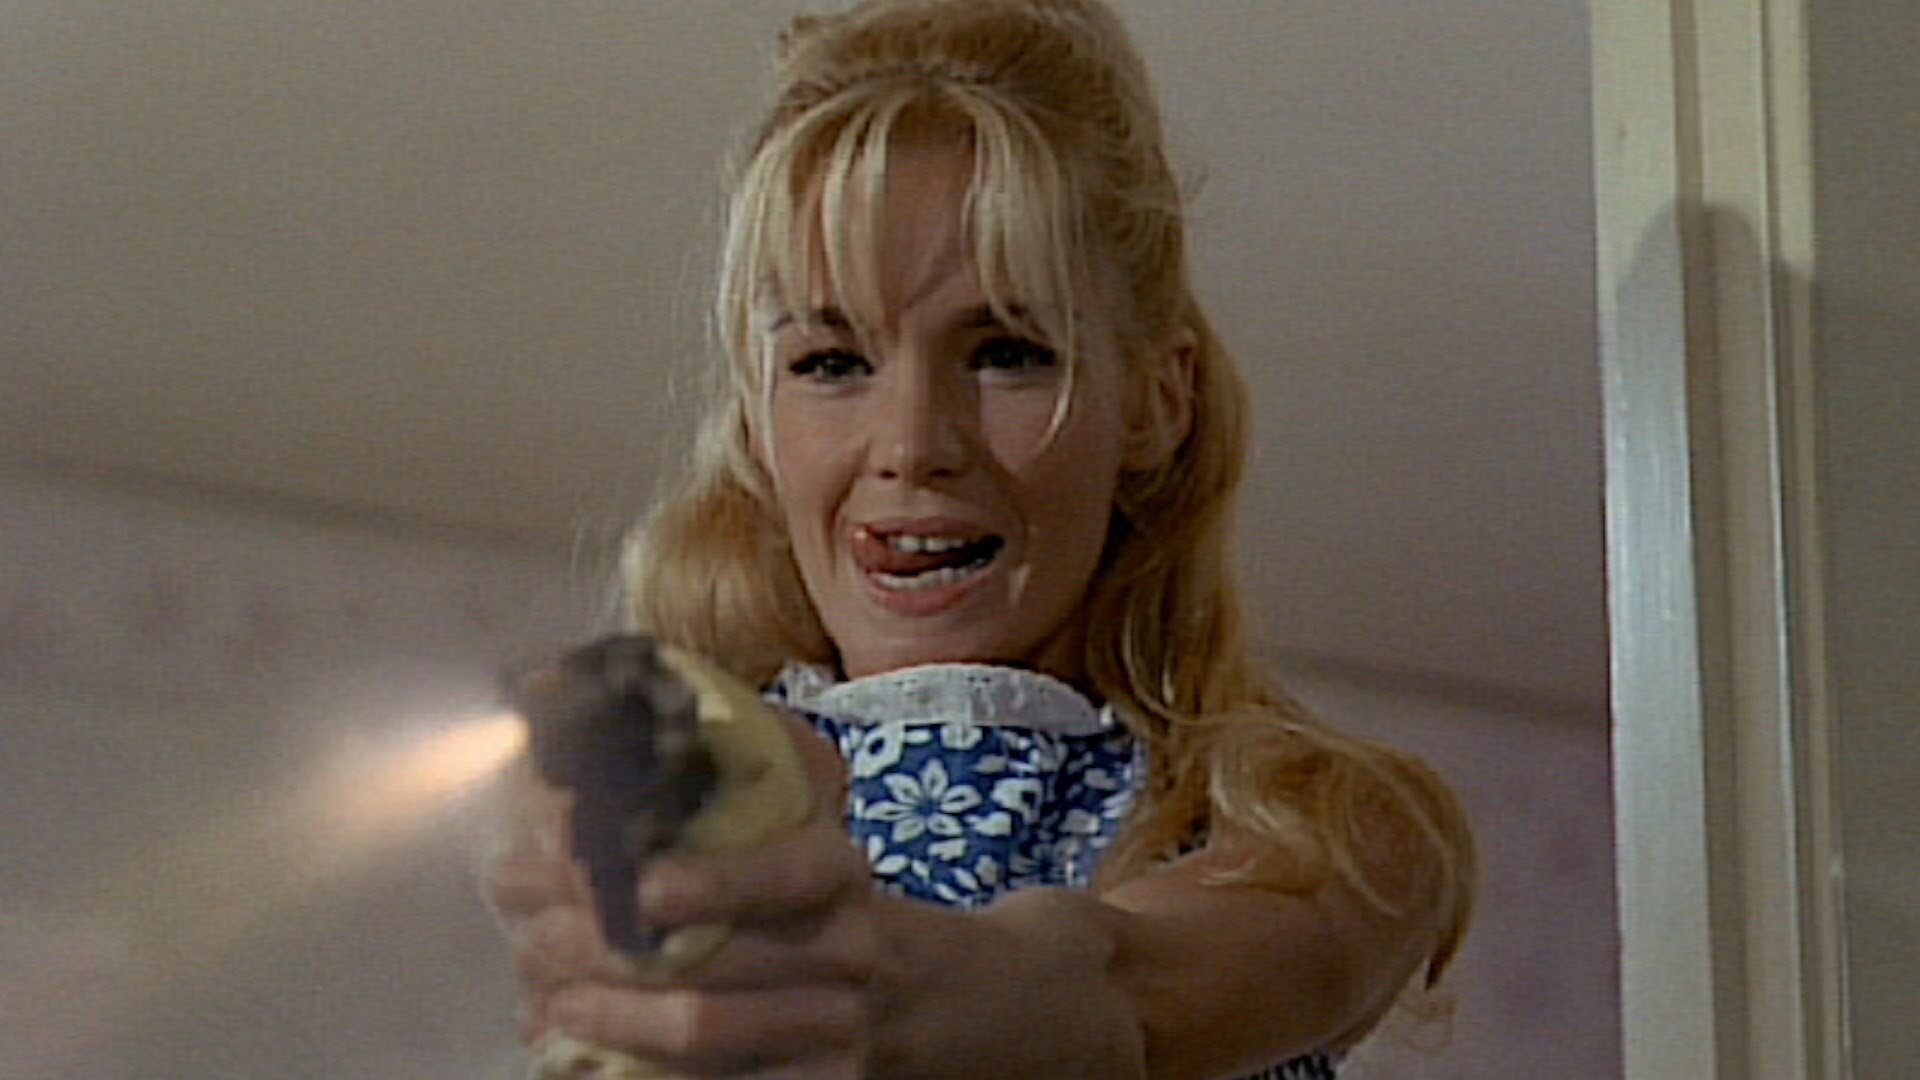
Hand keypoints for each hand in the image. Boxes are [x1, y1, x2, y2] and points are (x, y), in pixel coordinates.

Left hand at [487, 713, 880, 1077]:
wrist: (897, 985)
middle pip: (715, 965)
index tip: (634, 883)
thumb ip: (698, 750)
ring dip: (609, 1017)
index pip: (780, 873)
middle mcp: (845, 944)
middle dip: (605, 950)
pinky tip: (582, 1064)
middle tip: (530, 936)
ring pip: (707, 1032)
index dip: (709, 882)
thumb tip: (547, 688)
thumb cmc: (798, 881)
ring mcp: (836, 1025)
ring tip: (544, 1001)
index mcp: (832, 862)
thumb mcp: (781, 804)